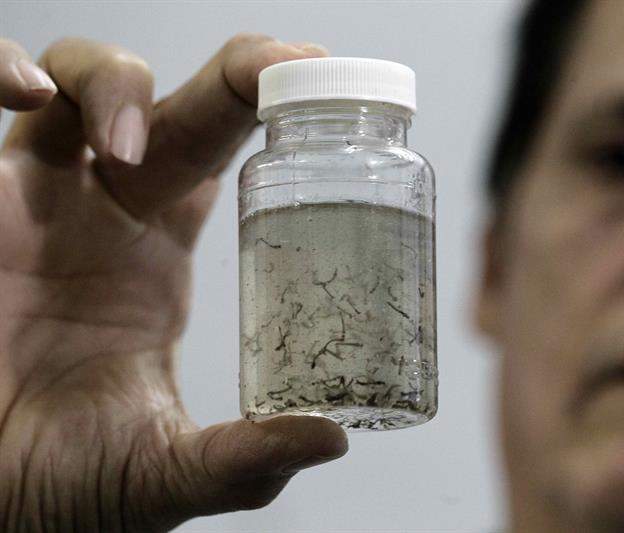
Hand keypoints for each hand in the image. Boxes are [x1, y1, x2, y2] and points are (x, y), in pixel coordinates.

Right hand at [0, 35, 346, 531]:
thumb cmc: (60, 481)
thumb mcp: (165, 470)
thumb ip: (241, 460)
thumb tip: (331, 438)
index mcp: (160, 250)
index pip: (228, 148)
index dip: (271, 109)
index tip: (324, 86)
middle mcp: (107, 207)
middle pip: (181, 103)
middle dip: (235, 71)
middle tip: (278, 68)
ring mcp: (38, 192)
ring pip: (82, 79)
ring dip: (112, 82)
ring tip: (125, 144)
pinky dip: (2, 68)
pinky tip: (24, 93)